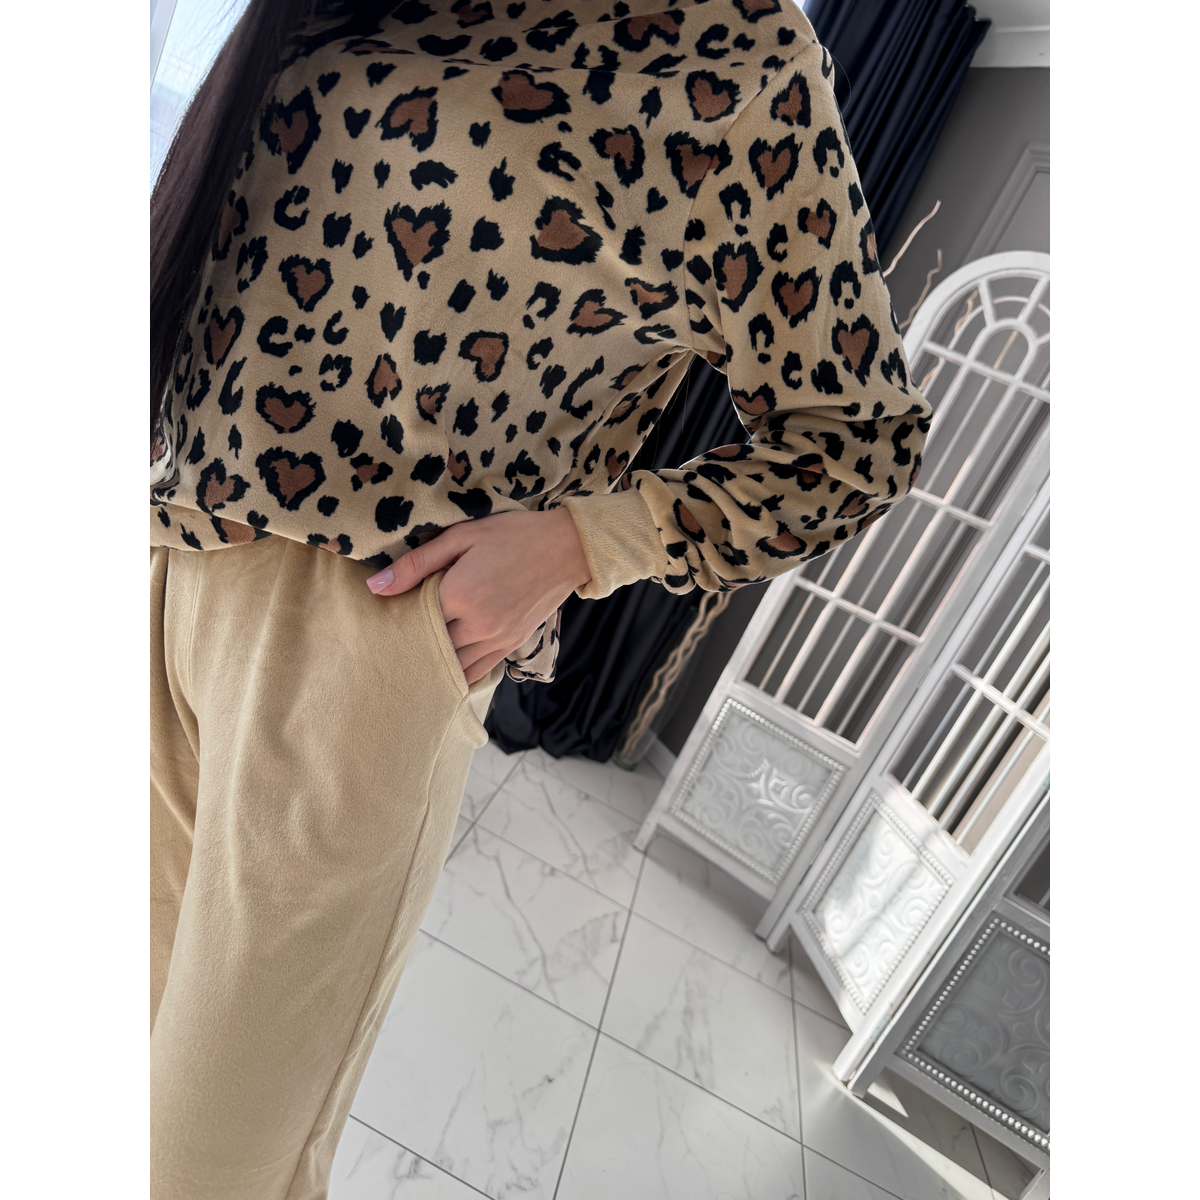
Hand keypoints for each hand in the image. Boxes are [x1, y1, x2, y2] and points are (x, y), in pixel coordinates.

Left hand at [365, 508, 590, 682]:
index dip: (397, 621)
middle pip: (430, 647)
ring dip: (434, 662)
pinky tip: (445, 669)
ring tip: (415, 657)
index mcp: (459, 595)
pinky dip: (459, 673)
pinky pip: (477, 671)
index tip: (384, 618)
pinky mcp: (511, 645)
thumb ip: (417, 563)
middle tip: (393, 642)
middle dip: (412, 644)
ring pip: (452, 665)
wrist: (566, 547)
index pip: (412, 621)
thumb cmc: (513, 535)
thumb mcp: (461, 537)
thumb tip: (375, 586)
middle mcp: (477, 624)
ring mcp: (496, 638)